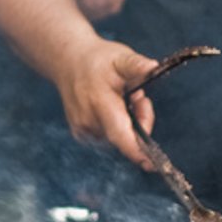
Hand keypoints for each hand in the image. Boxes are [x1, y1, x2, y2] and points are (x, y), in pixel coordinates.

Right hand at [53, 39, 161, 171]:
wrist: (68, 62)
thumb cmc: (98, 60)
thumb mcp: (120, 57)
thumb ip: (136, 65)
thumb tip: (153, 67)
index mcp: (99, 101)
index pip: (119, 134)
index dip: (136, 151)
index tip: (151, 164)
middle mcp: (88, 120)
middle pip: (125, 137)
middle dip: (141, 123)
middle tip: (139, 98)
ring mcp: (82, 129)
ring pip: (118, 139)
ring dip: (129, 125)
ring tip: (123, 99)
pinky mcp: (81, 135)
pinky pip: (108, 139)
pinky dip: (116, 128)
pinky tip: (111, 108)